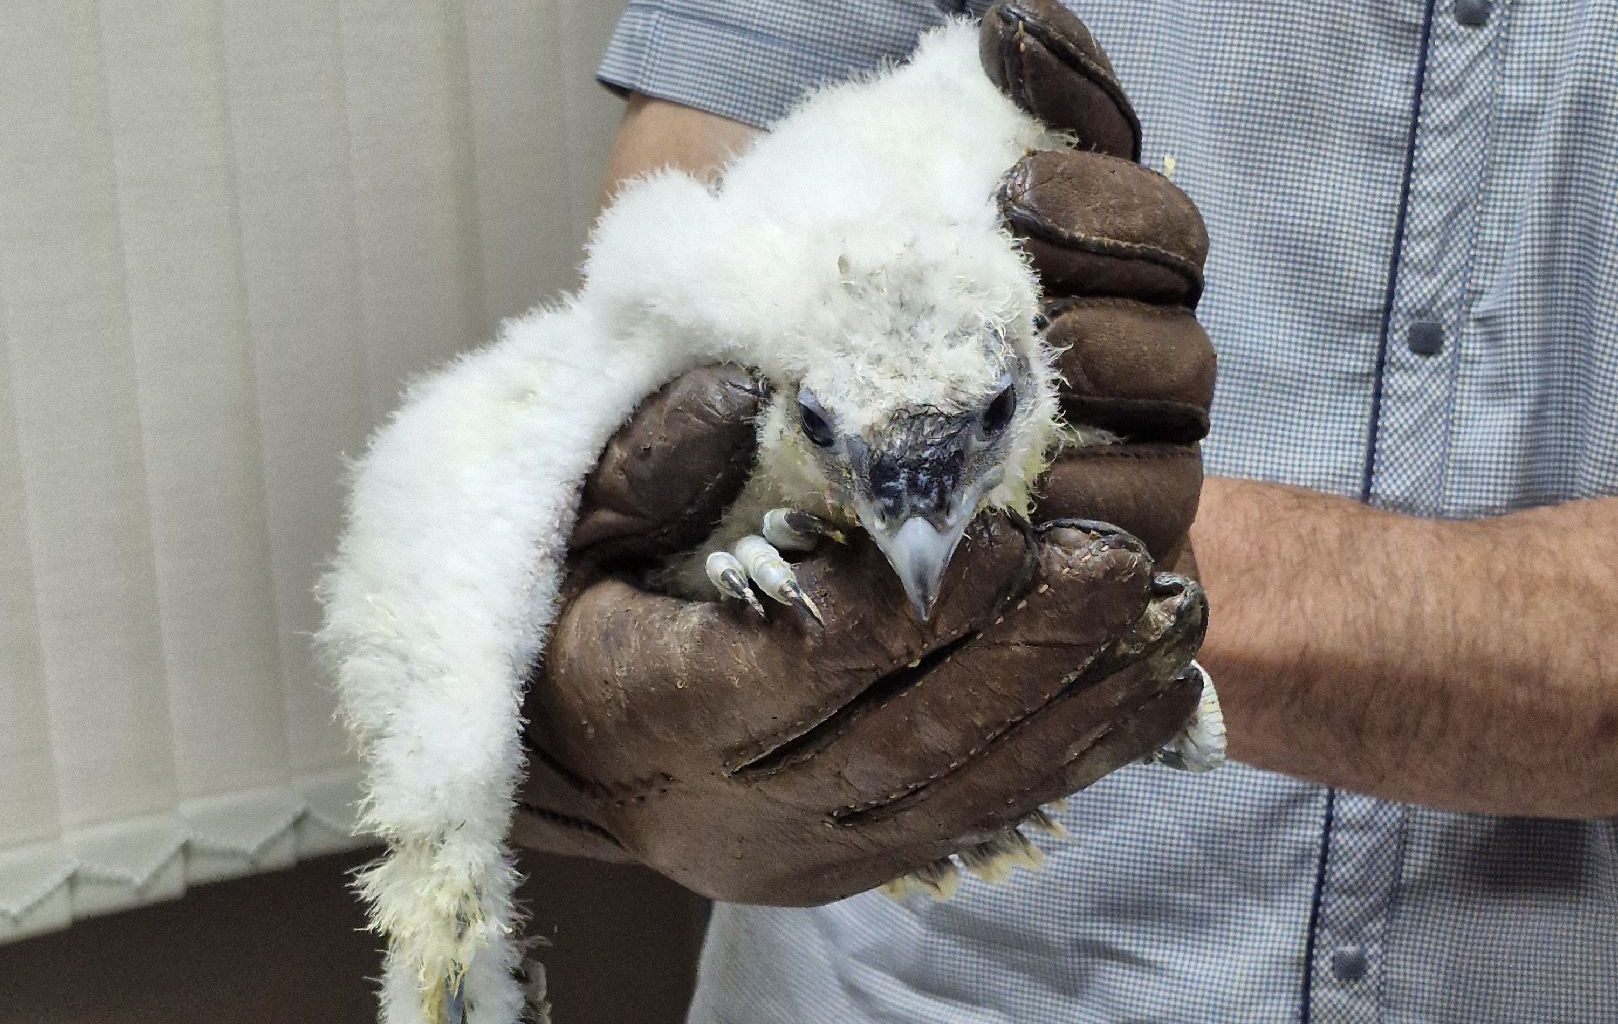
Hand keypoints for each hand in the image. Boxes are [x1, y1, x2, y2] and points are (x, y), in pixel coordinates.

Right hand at [512, 1, 1217, 902]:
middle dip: (1024, 652)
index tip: (999, 526)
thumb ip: (648, 464)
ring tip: (1169, 625)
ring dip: (1072, 710)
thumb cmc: (565, 608)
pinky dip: (1067, 762)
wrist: (561, 749)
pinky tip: (1147, 702)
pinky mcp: (854, 861)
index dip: (908, 602)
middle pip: (903, 739)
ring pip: (957, 794)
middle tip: (1121, 567)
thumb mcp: (567, 522)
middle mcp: (733, 808)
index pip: (798, 668)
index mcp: (649, 714)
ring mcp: (803, 850)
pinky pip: (975, 821)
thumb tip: (749, 393)